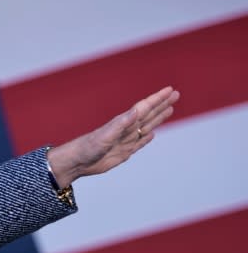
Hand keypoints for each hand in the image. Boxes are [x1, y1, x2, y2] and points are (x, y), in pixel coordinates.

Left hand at [47, 86, 179, 187]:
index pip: (145, 107)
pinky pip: (139, 143)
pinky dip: (147, 138)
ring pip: (147, 126)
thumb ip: (122, 123)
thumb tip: (138, 111)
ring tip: (169, 109)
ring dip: (159, 118)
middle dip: (163, 104)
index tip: (170, 90)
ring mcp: (126, 140)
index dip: (158, 99)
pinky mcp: (124, 152)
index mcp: (124, 122)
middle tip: (176, 94)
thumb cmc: (88, 147)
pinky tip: (152, 134)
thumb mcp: (106, 134)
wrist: (78, 162)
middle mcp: (127, 129)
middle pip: (150, 114)